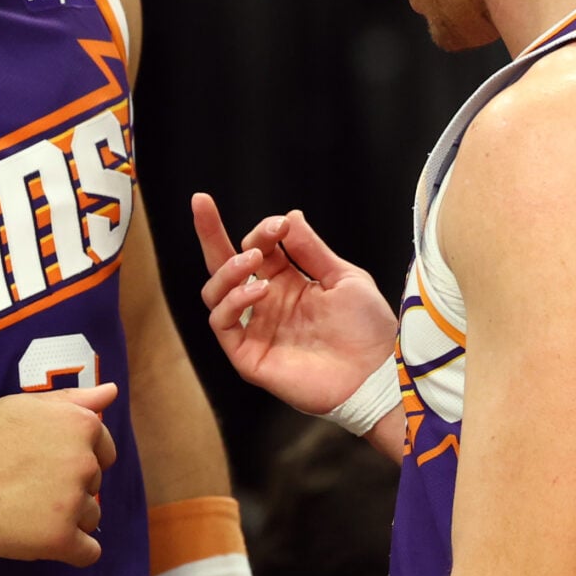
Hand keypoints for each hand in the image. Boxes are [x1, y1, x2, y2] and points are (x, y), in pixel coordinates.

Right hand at [0, 385, 117, 565]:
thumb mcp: (28, 405)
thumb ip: (74, 401)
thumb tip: (112, 391)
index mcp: (83, 425)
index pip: (104, 455)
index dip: (72, 463)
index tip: (40, 466)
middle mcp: (86, 462)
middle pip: (95, 488)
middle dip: (67, 490)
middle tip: (23, 485)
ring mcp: (73, 501)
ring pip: (90, 519)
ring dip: (65, 520)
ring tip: (23, 509)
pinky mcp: (59, 538)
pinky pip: (88, 554)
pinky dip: (72, 552)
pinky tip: (41, 540)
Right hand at [191, 196, 395, 414]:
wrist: (375, 373)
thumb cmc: (367, 330)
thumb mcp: (344, 278)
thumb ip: (312, 250)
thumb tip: (289, 217)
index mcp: (288, 285)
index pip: (258, 250)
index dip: (263, 232)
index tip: (280, 225)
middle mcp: (266, 305)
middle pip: (224, 266)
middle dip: (209, 233)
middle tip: (200, 202)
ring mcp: (255, 330)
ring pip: (216, 293)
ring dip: (228, 269)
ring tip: (253, 259)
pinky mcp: (249, 356)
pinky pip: (222, 323)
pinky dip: (233, 301)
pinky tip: (259, 289)